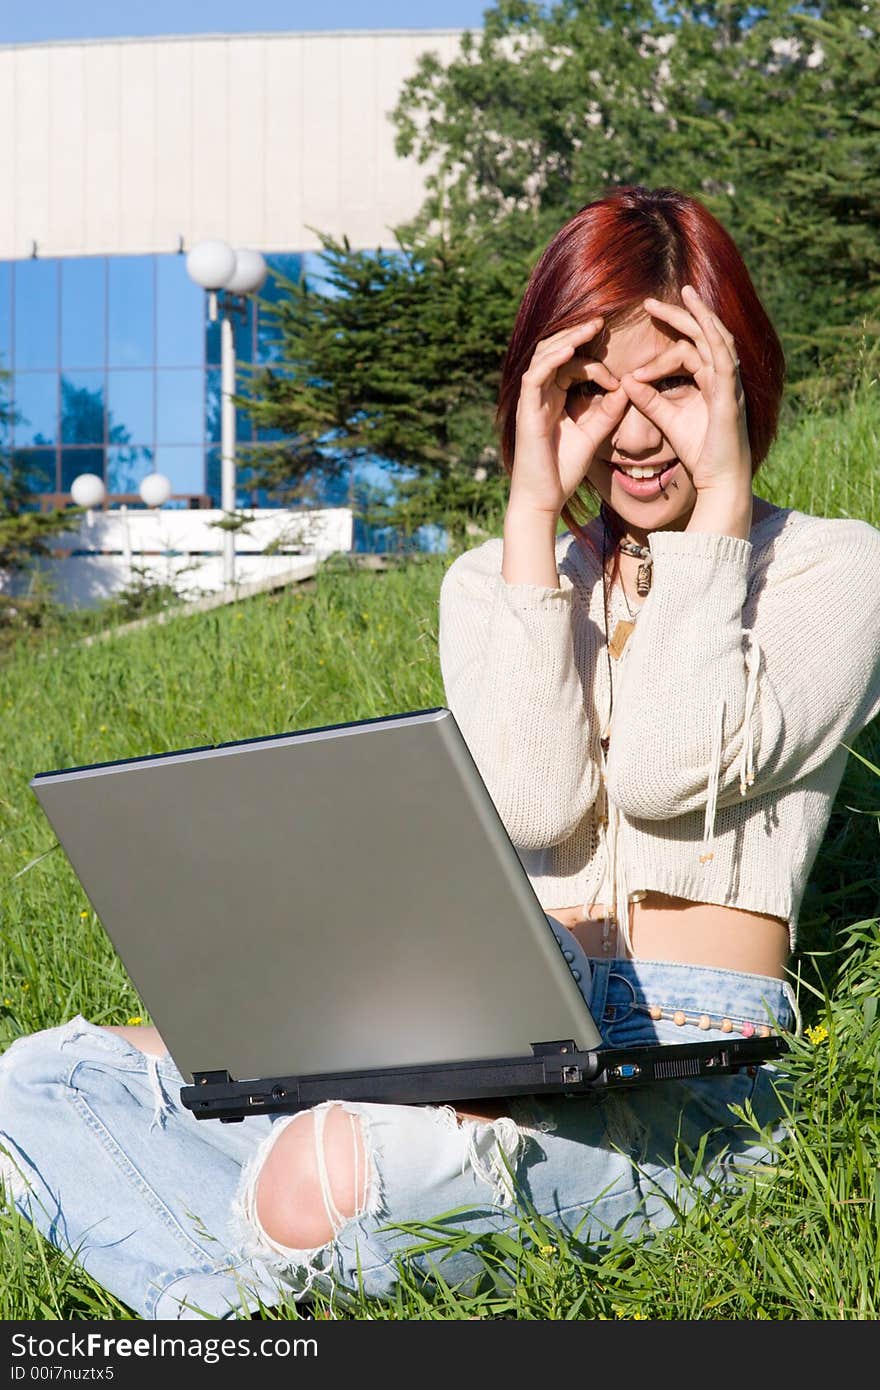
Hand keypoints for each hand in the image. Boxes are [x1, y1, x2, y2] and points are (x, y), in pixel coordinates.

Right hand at [510, 318, 628, 517]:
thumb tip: (627, 387)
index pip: (571, 366)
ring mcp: (531, 401)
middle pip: (554, 352)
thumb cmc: (563, 472)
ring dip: (567, 339)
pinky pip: (535, 376)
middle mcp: (540, 395)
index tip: (618, 380)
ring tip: (590, 327)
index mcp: (554, 399)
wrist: (543, 499)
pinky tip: (571, 350)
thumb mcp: (593, 435)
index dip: (594, 365)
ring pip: (544, 357)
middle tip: (601, 321)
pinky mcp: (526, 411)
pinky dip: (551, 360)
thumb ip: (608, 411)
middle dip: (577, 334)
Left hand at [619, 285, 750, 494]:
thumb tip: (626, 381)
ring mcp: (731, 384)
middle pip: (704, 335)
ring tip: (684, 294)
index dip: (662, 346)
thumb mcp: (668, 420)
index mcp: (710, 382)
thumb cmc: (699, 453)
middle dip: (679, 315)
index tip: (635, 357)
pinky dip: (713, 337)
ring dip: (700, 315)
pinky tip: (700, 321)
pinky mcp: (731, 395)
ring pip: (718, 338)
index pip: (689, 349)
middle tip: (650, 302)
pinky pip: (725, 358)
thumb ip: (649, 400)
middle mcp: (723, 378)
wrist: (719, 481)